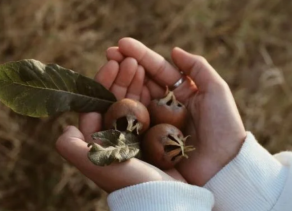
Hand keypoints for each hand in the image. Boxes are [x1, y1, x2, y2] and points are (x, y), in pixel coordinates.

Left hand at [55, 58, 185, 192]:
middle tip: (129, 58)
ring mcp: (136, 134)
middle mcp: (117, 137)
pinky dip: (151, 94)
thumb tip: (64, 128)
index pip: (97, 104)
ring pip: (133, 102)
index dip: (102, 82)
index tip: (112, 63)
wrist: (168, 198)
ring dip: (135, 82)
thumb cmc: (133, 183)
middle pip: (115, 100)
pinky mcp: (155, 135)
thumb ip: (75, 149)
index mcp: (101, 141)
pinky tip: (153, 80)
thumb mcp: (99, 166)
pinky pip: (150, 109)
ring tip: (140, 63)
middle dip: (121, 78)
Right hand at [104, 38, 246, 185]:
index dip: (141, 55)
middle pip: (142, 81)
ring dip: (121, 82)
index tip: (122, 44)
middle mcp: (166, 105)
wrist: (222, 165)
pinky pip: (131, 119)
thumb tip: (174, 50)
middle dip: (126, 66)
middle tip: (110, 53)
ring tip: (111, 66)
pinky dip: (120, 106)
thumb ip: (197, 67)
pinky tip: (110, 93)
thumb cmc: (223, 127)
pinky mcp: (147, 139)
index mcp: (181, 92)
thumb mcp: (216, 90)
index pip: (158, 70)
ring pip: (134, 97)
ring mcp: (155, 121)